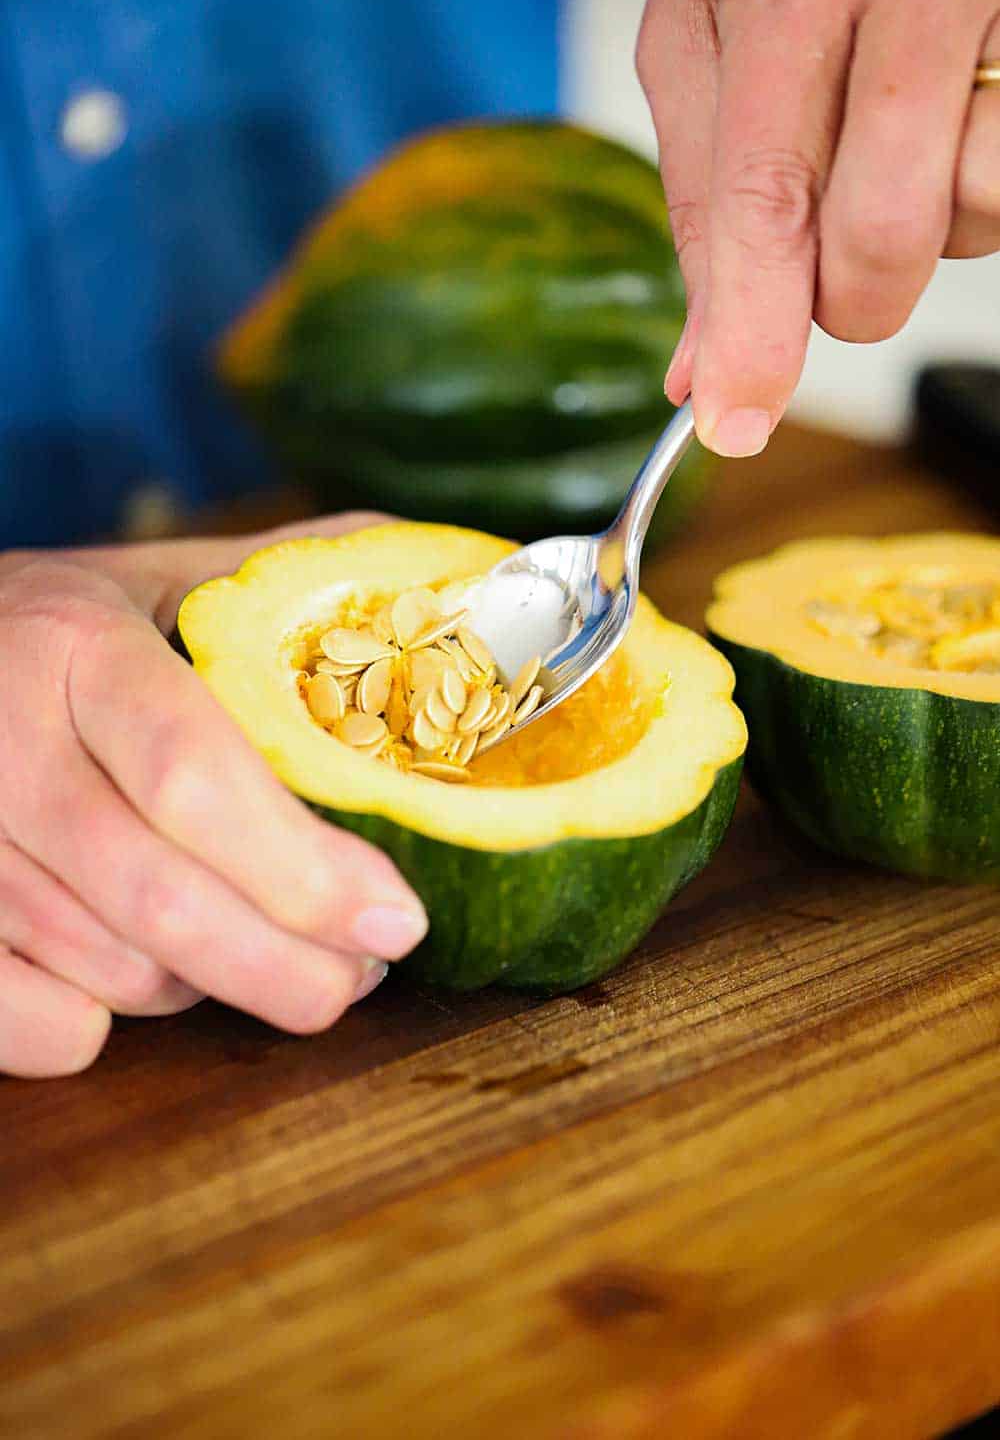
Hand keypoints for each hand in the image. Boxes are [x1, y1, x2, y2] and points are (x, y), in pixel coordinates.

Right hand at [0, 514, 426, 1077]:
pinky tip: (144, 975)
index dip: (303, 870)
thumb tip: (470, 591)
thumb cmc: (73, 622)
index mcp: (75, 646)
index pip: (194, 777)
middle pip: (156, 899)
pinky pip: (28, 1024)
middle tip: (361, 976)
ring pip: (104, 969)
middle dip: (285, 968)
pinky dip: (101, 1027)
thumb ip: (297, 583)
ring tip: (268, 953)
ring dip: (211, 987)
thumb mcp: (170, 576)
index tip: (396, 920)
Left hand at [638, 0, 999, 454]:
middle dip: (845, 295)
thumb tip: (697, 364)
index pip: (766, 196)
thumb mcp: (707, 28)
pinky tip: (964, 102)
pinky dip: (987, 175)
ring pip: (976, 218)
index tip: (733, 424)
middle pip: (881, 243)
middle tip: (830, 231)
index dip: (753, 330)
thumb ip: (702, 195)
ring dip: (931, 219)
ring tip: (908, 119)